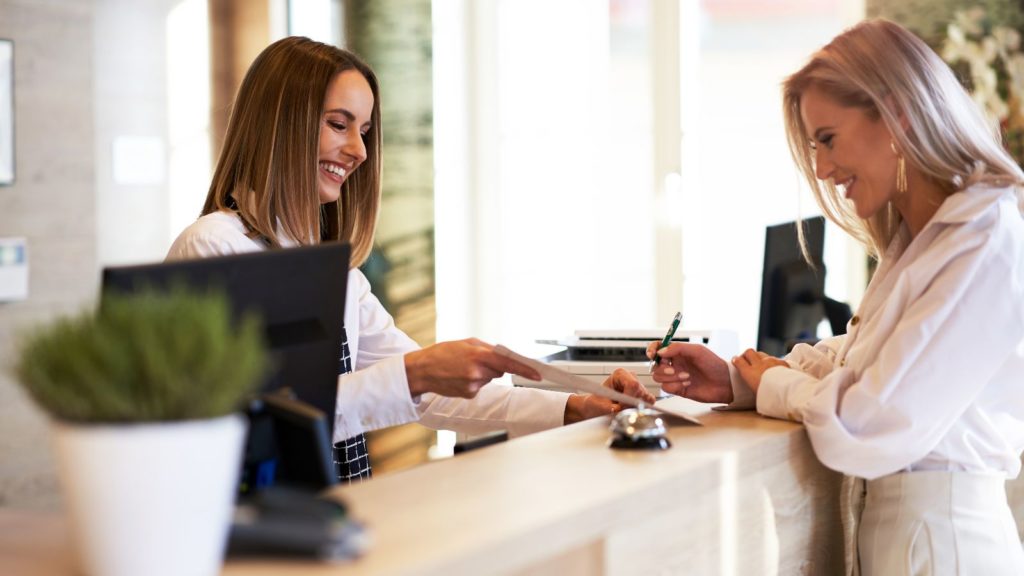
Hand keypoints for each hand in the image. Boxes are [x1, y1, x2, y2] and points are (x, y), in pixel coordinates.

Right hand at [404, 338, 541, 398]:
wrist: (422, 370)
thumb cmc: (443, 353)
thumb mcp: (466, 343)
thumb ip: (487, 349)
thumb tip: (504, 356)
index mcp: (478, 355)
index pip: (508, 363)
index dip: (525, 369)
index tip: (538, 374)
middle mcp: (477, 372)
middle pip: (500, 371)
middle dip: (493, 366)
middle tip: (474, 360)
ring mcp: (473, 386)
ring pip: (489, 379)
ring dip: (482, 373)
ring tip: (463, 368)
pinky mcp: (469, 395)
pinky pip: (480, 387)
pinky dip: (474, 382)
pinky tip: (459, 377)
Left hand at [563, 369, 656, 423]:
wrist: (597, 406)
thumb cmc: (597, 402)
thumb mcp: (599, 405)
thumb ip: (608, 407)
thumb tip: (616, 409)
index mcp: (620, 374)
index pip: (633, 384)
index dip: (629, 398)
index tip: (620, 407)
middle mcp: (631, 377)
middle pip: (640, 391)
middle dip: (632, 404)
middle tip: (620, 410)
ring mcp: (638, 386)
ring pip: (646, 397)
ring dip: (636, 406)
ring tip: (623, 408)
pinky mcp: (643, 395)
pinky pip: (649, 402)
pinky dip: (642, 408)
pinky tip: (631, 409)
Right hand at [646, 341, 731, 402]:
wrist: (725, 382)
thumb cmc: (714, 364)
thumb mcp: (697, 351)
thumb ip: (677, 348)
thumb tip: (660, 352)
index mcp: (677, 353)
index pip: (658, 348)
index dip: (652, 350)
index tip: (652, 354)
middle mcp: (674, 364)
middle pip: (655, 365)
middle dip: (662, 368)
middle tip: (673, 370)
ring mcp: (675, 377)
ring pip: (659, 377)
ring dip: (671, 378)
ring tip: (687, 377)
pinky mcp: (678, 389)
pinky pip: (666, 388)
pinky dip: (676, 385)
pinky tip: (688, 384)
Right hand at [730, 348, 788, 393]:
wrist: (787, 391)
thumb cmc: (770, 397)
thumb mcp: (756, 393)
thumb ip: (753, 385)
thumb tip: (754, 386)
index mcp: (749, 373)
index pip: (738, 361)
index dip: (736, 360)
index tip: (735, 360)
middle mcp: (759, 364)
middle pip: (749, 352)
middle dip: (746, 354)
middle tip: (747, 359)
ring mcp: (771, 361)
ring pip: (761, 353)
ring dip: (759, 357)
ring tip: (760, 363)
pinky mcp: (781, 362)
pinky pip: (774, 358)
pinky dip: (772, 361)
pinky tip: (774, 367)